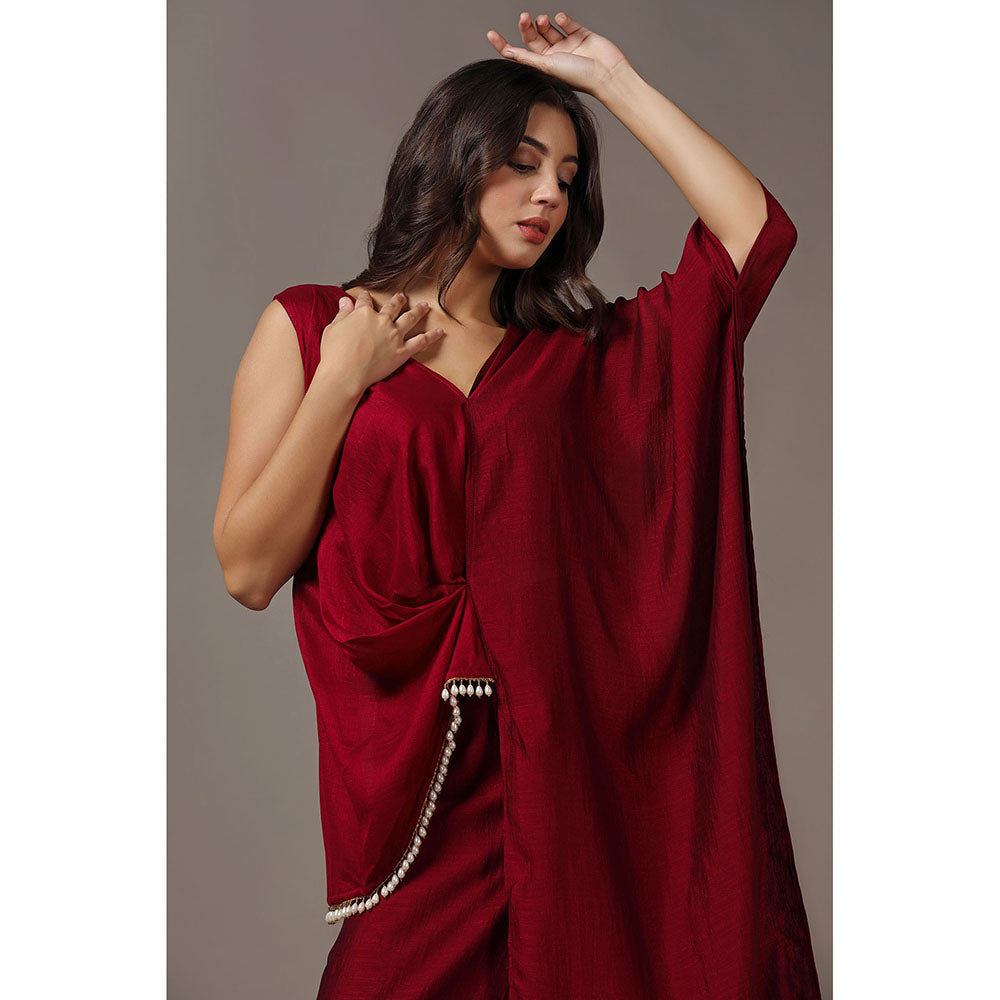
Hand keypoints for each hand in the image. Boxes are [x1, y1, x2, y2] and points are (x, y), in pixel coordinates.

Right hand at [319, 290, 444, 391]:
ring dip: (419, 310)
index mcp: (364, 313)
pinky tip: (440, 331)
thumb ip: (342, 313)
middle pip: (393, 306)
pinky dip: (432, 336)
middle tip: (402, 296)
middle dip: (398, 300)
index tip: (365, 296)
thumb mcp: (333, 328)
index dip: (364, 297)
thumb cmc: (334, 354)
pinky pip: (421, 341)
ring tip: (425, 306)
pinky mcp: (402, 352)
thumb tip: (345, 300)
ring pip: (410, 318)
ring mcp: (394, 336)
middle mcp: (382, 321)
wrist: (344, 375)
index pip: (365, 301)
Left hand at [486, 11, 632, 98]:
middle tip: (524, 17)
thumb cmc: (578, 76)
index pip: (519, 54)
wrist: (606, 74)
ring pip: (548, 28)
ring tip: (545, 20)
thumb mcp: (548, 67)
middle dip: (526, 27)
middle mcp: (553, 56)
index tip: (490, 34)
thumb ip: (528, 58)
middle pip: (533, 37)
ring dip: (543, 22)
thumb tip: (507, 53)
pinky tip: (560, 19)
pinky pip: (567, 22)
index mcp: (543, 67)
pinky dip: (562, 18)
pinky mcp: (580, 35)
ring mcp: (567, 45)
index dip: (504, 45)